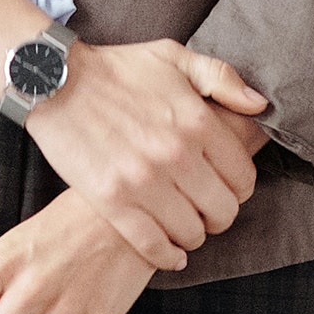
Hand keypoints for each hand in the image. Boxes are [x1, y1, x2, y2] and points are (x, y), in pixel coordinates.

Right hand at [26, 39, 274, 268]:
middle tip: (207, 212)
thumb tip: (260, 105)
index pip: (243, 178)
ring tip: (185, 227)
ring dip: (192, 235)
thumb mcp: (173, 57)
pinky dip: (167, 256)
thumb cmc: (115, 69)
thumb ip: (221, 77)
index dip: (240, 189)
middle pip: (222, 211)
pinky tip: (171, 253)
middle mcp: (177, 155)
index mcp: (198, 122)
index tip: (227, 189)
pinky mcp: (112, 201)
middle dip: (219, 216)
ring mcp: (144, 181)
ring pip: (191, 233)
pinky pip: (152, 245)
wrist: (54, 82)